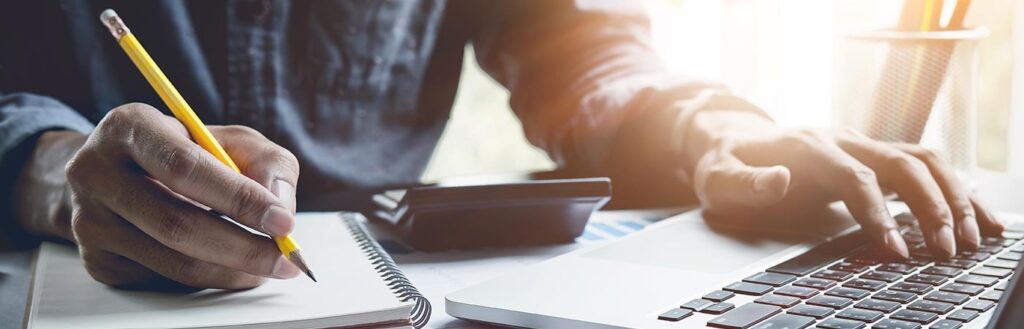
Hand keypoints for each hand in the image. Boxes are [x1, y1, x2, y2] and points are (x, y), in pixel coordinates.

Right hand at [44, 103, 300, 289]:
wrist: (118, 174)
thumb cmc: (185, 152)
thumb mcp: (230, 140)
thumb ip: (268, 164)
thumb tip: (282, 207)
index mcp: (128, 127)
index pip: (185, 168)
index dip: (238, 198)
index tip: (284, 222)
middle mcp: (96, 172)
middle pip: (177, 223)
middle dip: (243, 247)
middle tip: (285, 258)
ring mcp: (89, 220)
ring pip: (173, 260)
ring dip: (231, 270)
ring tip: (266, 266)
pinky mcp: (96, 259)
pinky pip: (163, 279)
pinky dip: (208, 278)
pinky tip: (227, 266)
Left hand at [684, 109, 1003, 258]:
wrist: (732, 138)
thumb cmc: (726, 163)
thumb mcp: (718, 177)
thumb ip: (745, 183)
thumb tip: (778, 181)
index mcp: (807, 146)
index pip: (854, 176)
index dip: (878, 213)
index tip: (895, 250)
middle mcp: (842, 139)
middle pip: (902, 164)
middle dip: (930, 207)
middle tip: (946, 250)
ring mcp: (861, 145)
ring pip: (922, 161)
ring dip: (952, 196)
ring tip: (971, 238)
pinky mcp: (873, 156)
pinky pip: (923, 166)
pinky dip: (954, 188)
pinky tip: (975, 217)